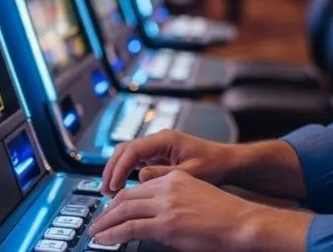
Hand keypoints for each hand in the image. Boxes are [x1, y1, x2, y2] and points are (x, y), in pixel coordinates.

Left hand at [89, 170, 310, 251]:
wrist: (241, 222)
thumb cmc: (224, 215)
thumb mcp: (195, 195)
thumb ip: (173, 198)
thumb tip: (153, 212)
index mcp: (175, 178)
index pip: (139, 187)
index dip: (120, 199)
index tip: (111, 209)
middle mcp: (167, 187)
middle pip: (127, 197)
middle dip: (108, 211)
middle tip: (97, 222)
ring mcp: (165, 205)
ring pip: (124, 211)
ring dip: (106, 223)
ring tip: (96, 232)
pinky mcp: (165, 224)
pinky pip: (130, 228)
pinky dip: (113, 234)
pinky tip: (105, 239)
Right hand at [101, 129, 234, 195]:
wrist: (226, 162)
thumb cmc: (214, 164)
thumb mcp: (190, 173)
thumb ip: (164, 175)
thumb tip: (140, 177)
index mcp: (166, 139)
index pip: (133, 150)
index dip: (119, 168)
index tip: (113, 185)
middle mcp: (159, 141)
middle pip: (125, 150)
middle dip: (112, 168)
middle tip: (106, 190)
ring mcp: (158, 148)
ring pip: (128, 155)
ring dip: (117, 171)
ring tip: (111, 192)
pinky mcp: (159, 157)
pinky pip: (136, 162)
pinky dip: (126, 173)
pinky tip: (123, 188)